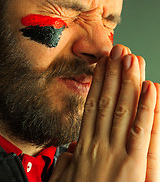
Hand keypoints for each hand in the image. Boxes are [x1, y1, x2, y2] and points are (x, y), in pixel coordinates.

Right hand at [50, 45, 158, 181]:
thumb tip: (69, 149)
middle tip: (119, 51)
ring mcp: (117, 153)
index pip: (92, 106)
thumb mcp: (65, 180)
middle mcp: (100, 144)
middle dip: (114, 74)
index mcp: (84, 147)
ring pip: (123, 110)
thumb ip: (67, 162)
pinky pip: (142, 131)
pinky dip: (148, 108)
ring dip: (129, 83)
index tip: (102, 66)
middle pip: (108, 101)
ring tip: (133, 60)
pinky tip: (151, 88)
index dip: (98, 83)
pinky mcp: (135, 166)